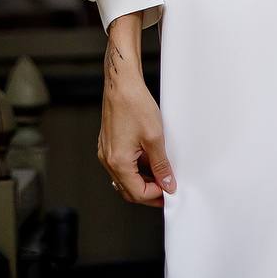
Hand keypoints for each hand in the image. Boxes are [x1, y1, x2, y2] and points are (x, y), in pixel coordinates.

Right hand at [99, 13, 175, 206]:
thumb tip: (167, 183)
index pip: (137, 193)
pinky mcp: (109, 143)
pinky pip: (122, 164)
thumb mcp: (155, 137)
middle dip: (149, 191)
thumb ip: (161, 164)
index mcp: (118, 162)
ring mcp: (106, 152)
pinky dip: (136, 167)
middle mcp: (108, 160)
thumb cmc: (134, 104)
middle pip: (128, 189)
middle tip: (167, 187)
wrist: (121, 83)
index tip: (170, 189)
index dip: (156, 194)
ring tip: (162, 172)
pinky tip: (150, 159)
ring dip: (143, 179)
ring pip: (125, 177)